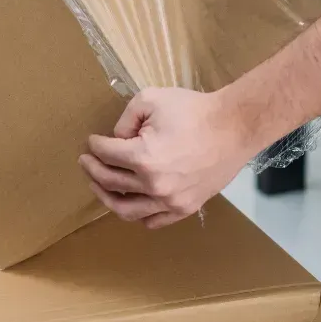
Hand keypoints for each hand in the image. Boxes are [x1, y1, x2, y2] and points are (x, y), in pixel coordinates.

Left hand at [79, 86, 252, 229]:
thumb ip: (125, 119)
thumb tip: (117, 139)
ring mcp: (171, 201)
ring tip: (99, 185)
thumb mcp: (151, 100)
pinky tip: (131, 203)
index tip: (92, 141)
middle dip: (93, 170)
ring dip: (107, 197)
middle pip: (110, 182)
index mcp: (143, 158)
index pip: (106, 154)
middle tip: (86, 161)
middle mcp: (154, 185)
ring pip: (127, 210)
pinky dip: (137, 215)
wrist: (234, 127)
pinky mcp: (185, 207)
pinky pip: (153, 221)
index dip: (95, 145)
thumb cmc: (194, 110)